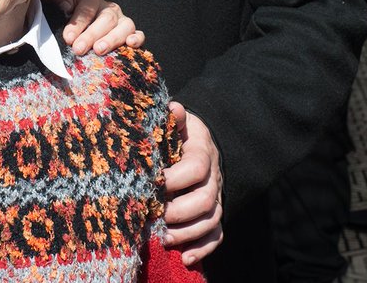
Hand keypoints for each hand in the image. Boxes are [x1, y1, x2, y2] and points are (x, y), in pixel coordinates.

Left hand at [46, 0, 143, 55]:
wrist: (79, 30)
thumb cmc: (67, 16)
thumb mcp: (58, 4)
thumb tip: (65, 6)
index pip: (87, 8)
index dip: (77, 23)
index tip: (68, 38)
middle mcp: (109, 8)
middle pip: (105, 18)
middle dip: (92, 35)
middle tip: (79, 49)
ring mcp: (122, 21)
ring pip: (124, 26)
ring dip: (112, 39)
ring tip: (99, 50)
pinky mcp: (131, 34)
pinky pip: (139, 34)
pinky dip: (137, 39)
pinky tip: (131, 44)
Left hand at [161, 101, 223, 264]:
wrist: (197, 144)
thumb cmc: (178, 134)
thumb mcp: (176, 123)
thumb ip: (173, 119)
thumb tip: (174, 107)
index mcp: (202, 153)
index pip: (195, 168)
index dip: (173, 179)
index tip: (150, 184)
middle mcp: (213, 179)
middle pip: (204, 200)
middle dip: (177, 212)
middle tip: (152, 216)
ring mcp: (215, 198)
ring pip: (210, 221)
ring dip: (187, 234)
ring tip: (163, 239)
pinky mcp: (213, 215)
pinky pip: (216, 236)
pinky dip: (202, 249)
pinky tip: (185, 259)